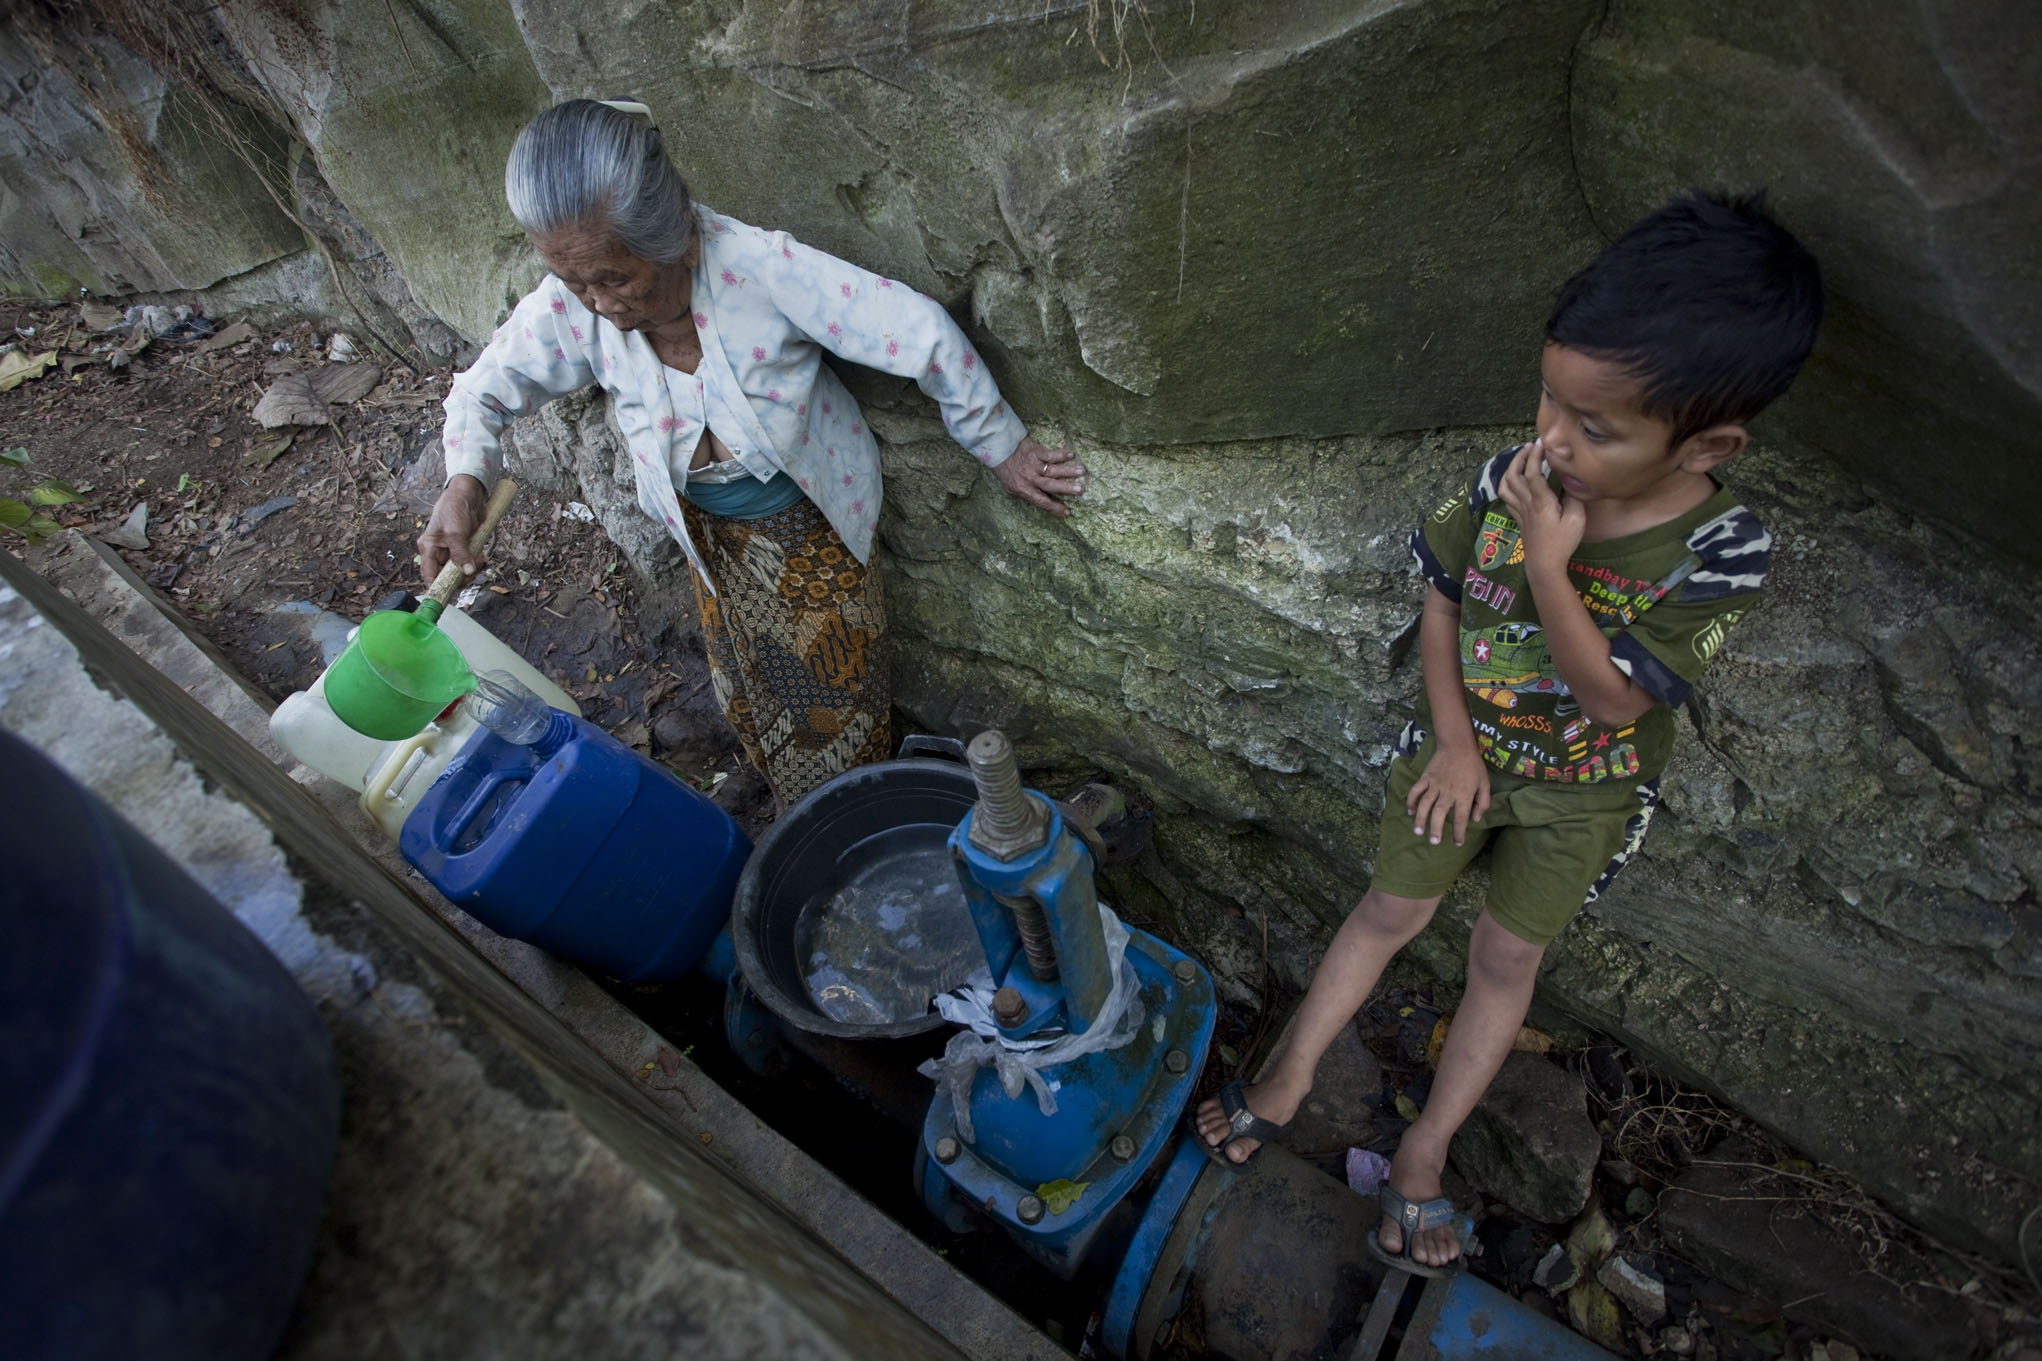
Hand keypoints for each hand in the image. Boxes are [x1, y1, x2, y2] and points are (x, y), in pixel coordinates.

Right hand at [417, 473, 488, 583]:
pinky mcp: (464, 548)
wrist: (469, 494)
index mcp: (428, 548)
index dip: (438, 587)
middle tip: (473, 572)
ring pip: (460, 571)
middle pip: (446, 576)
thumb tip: (466, 571)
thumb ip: (460, 553)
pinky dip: (477, 563)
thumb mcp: (455, 531)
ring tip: (479, 559)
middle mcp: (438, 552)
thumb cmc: (454, 508)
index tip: (448, 597)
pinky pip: (470, 563)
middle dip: (460, 577)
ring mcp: (452, 551)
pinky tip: (481, 555)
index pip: (429, 575)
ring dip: (471, 570)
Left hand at [990, 434, 1085, 517]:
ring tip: (1082, 471)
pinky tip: (1071, 454)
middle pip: (1051, 485)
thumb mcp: (1009, 488)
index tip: (1067, 512)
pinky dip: (1061, 454)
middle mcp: (1031, 479)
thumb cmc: (1005, 470)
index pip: (1042, 501)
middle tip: (1081, 490)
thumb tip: (1037, 501)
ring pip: (1053, 470)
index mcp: (1024, 490)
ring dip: (1068, 471)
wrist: (998, 449)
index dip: (1055, 508)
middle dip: (1067, 488)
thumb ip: (1023, 494)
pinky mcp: (1035, 452)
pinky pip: (1050, 454)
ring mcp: (1034, 465)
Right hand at [1406, 739, 1490, 846]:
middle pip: (1439, 813)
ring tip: (1418, 832)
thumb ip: (1483, 803)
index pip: (1461, 818)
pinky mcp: (1425, 778)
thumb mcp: (1485, 784)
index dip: (1459, 833)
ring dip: (1420, 819)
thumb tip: (1476, 819)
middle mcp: (1448, 792)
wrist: (1457, 746)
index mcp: (1464, 795)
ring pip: (1425, 804)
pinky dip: (1411, 801)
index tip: (1458, 843)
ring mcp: (1434, 785)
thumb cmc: (1473, 766)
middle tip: (1434, 842)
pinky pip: (1416, 791)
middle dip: (1436, 829)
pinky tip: (1410, 811)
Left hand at [1495, 438, 1584, 570]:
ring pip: (1506, 485)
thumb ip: (1574, 497)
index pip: (1533, 473)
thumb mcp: (1576, 520)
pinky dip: (1508, 483)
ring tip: (1521, 458)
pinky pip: (1506, 496)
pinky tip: (1516, 479)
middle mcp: (1526, 504)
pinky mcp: (1518, 518)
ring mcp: (1519, 511)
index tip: (1541, 443)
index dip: (1536, 456)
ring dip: (1511, 468)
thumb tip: (1572, 479)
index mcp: (1541, 502)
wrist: (1543, 565)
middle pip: (1514, 475)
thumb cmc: (1562, 543)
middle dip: (1520, 457)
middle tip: (1530, 446)